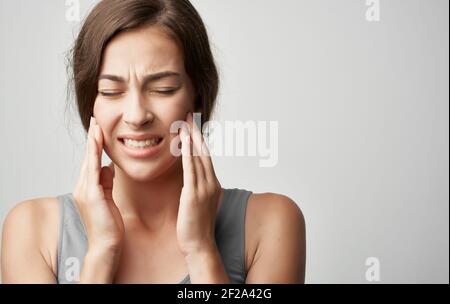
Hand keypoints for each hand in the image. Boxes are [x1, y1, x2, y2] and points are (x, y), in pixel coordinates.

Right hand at [73, 117, 124, 252]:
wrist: (106, 243)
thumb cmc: (109, 224)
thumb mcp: (109, 197)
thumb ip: (106, 182)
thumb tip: (107, 167)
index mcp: (88, 187)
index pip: (91, 161)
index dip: (94, 145)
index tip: (98, 129)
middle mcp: (84, 186)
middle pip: (88, 157)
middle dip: (92, 138)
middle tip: (95, 120)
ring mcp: (86, 190)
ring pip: (89, 160)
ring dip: (93, 142)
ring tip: (96, 126)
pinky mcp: (92, 195)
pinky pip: (92, 170)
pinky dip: (94, 155)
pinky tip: (97, 144)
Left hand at [176, 112, 222, 255]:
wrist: (199, 245)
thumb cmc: (196, 226)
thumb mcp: (199, 202)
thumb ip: (197, 188)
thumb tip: (191, 178)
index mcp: (213, 184)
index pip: (206, 156)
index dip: (200, 139)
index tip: (193, 125)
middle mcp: (212, 183)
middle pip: (204, 151)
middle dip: (196, 132)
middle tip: (189, 114)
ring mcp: (204, 188)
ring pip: (199, 156)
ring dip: (192, 138)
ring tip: (185, 121)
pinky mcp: (194, 194)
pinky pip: (191, 169)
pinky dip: (188, 153)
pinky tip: (184, 141)